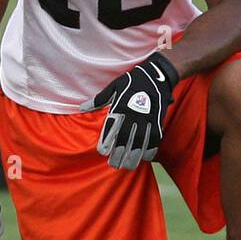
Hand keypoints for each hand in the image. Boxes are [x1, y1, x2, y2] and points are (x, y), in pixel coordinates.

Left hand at [82, 51, 178, 169]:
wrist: (157, 73)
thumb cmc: (132, 80)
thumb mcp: (114, 86)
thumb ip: (99, 100)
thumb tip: (82, 108)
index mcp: (121, 105)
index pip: (112, 125)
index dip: (107, 139)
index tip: (102, 152)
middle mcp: (134, 112)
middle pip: (126, 137)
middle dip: (120, 152)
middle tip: (114, 165)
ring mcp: (148, 116)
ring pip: (141, 140)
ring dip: (135, 154)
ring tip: (128, 166)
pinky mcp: (158, 118)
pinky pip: (156, 136)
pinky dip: (151, 148)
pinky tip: (146, 157)